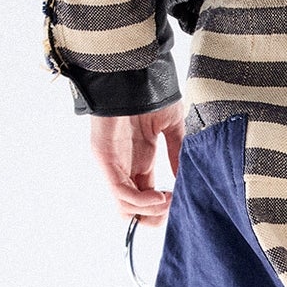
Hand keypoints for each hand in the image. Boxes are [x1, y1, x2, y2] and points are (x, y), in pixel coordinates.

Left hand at [89, 103, 184, 223]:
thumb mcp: (171, 127)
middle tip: (173, 209)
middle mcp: (124, 167)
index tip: (181, 204)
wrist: (133, 70)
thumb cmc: (151, 92)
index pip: (146, 199)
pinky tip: (159, 196)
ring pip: (124, 206)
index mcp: (139, 161)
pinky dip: (140, 201)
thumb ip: (176, 154)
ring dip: (149, 211)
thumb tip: (183, 180)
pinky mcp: (104, 159)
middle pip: (132, 210)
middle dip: (154, 217)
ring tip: (167, 201)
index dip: (163, 209)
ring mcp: (112, 164)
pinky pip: (119, 191)